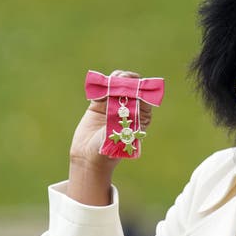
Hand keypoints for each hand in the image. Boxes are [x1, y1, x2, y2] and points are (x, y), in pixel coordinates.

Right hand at [67, 70, 152, 204]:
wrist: (89, 156)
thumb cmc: (109, 150)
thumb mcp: (121, 136)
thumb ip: (125, 121)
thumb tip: (131, 107)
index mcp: (141, 116)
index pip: (146, 97)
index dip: (141, 88)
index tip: (133, 87)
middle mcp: (129, 108)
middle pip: (133, 87)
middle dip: (128, 80)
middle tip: (120, 78)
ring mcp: (114, 104)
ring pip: (118, 84)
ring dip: (116, 78)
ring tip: (112, 79)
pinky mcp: (99, 103)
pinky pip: (102, 88)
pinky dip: (102, 84)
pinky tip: (99, 89)